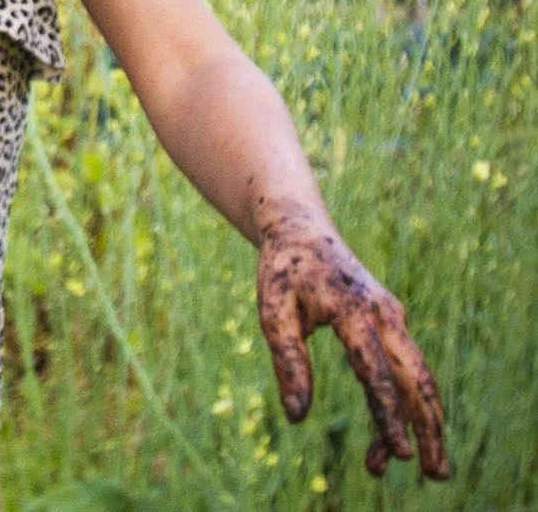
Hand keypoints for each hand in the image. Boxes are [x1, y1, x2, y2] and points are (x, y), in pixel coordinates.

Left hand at [256, 206, 448, 479]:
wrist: (303, 231)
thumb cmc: (283, 272)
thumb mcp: (272, 310)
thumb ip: (287, 360)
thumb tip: (297, 416)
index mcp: (351, 308)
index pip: (374, 368)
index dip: (387, 411)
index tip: (398, 451)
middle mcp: (383, 314)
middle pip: (416, 378)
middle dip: (428, 427)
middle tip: (435, 474)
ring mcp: (393, 319)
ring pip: (419, 378)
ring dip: (422, 423)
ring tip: (425, 470)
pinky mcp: (393, 326)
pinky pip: (406, 370)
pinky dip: (405, 405)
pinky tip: (390, 438)